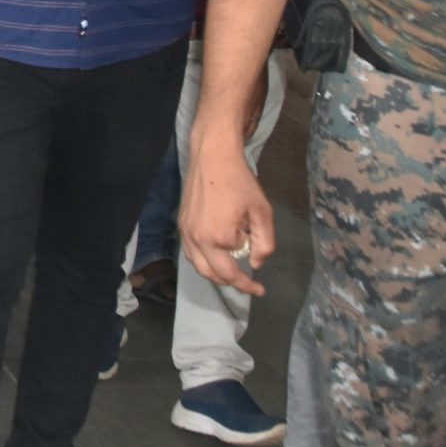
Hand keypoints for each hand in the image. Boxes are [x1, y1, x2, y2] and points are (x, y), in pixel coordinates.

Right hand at [180, 144, 274, 295]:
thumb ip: (264, 243)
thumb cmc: (240, 182)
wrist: (212, 157)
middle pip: (213, 275)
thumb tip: (255, 265)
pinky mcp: (181, 224)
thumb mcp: (262, 212)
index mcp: (219, 238)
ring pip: (198, 266)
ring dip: (215, 275)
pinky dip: (203, 261)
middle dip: (232, 283)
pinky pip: (190, 253)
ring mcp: (186, 232)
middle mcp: (198, 239)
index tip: (261, 290)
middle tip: (248, 284)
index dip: (249, 283)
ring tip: (233, 272)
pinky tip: (216, 255)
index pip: (234, 271)